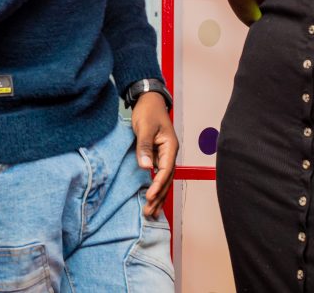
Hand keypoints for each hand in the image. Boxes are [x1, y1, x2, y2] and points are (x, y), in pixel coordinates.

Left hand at [130, 92, 177, 217]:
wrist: (148, 101)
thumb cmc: (147, 111)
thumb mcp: (144, 127)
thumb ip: (145, 147)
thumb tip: (146, 167)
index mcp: (170, 146)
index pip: (166, 170)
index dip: (158, 185)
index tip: (150, 197)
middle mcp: (170, 153)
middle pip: (167, 179)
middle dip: (159, 196)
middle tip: (149, 212)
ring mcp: (165, 155)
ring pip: (164, 180)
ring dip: (159, 196)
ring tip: (152, 213)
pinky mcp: (158, 156)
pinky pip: (159, 175)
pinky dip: (156, 188)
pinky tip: (153, 199)